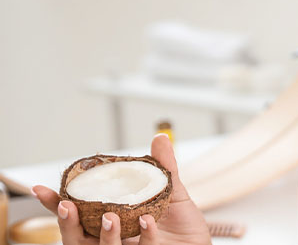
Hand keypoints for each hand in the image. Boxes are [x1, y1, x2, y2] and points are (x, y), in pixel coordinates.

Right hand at [33, 133, 211, 244]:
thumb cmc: (183, 227)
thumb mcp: (173, 194)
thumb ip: (163, 168)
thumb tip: (160, 137)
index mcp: (111, 224)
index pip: (77, 217)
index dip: (57, 205)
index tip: (41, 189)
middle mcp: (113, 242)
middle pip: (77, 238)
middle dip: (68, 223)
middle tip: (69, 206)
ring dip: (104, 235)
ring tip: (110, 216)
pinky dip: (145, 236)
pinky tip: (148, 221)